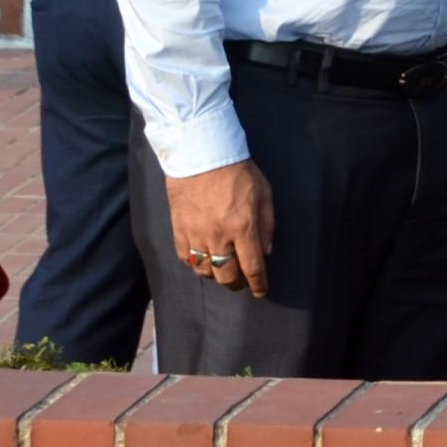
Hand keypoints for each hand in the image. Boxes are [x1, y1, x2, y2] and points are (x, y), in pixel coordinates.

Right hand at [167, 159, 275, 295]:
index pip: (252, 267)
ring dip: (215, 276)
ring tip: (222, 273)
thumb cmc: (238, 172)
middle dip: (236, 284)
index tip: (261, 292)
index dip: (258, 284)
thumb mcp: (264, 194)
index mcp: (243, 227)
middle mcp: (219, 235)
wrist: (201, 155)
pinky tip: (203, 261)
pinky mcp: (178, 228)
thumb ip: (267, 225)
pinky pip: (185, 257)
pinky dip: (194, 264)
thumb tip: (266, 251)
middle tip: (242, 283)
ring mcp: (196, 234)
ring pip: (204, 270)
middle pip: (226, 275)